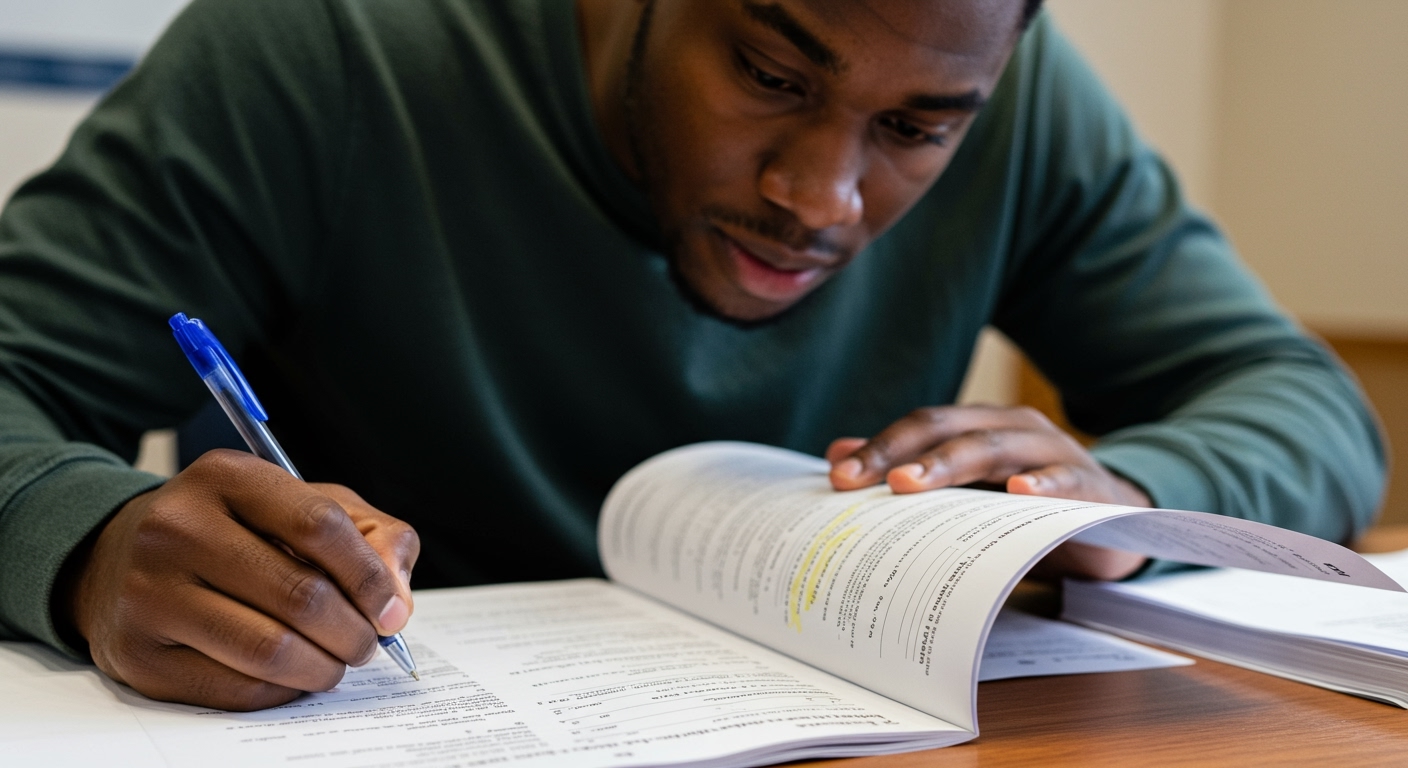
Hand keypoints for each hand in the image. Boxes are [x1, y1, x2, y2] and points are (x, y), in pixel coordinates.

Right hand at [59, 449, 419, 710]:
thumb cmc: (237, 532)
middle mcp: (178, 528)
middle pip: (301, 595)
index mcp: (226, 477)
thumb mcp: (305, 506)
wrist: (121, 560)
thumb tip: (397, 603)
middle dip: (353, 632)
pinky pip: (237, 688)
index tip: (390, 609)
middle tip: (366, 644)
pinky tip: (291, 674)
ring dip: (324, 667)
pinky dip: (283, 690)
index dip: (370, 576)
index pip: (319, 525)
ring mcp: (150, 592)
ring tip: (335, 661)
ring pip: (271, 650)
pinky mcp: (140, 654)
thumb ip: (372, 536)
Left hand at [825, 405, 1149, 580]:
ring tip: (910, 482)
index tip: (836, 476)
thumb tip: (837, 455)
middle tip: (854, 480)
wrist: (1116, 523)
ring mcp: (1053, 452)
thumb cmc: (1030, 506)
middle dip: (899, 453)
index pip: (921, 426)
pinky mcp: (1091, 485)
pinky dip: (1043, 484)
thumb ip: (908, 470)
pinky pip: (1065, 480)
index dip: (878, 447)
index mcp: (981, 426)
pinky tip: (1020, 492)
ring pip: (995, 448)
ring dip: (949, 464)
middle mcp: (1013, 429)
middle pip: (949, 430)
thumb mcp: (968, 491)